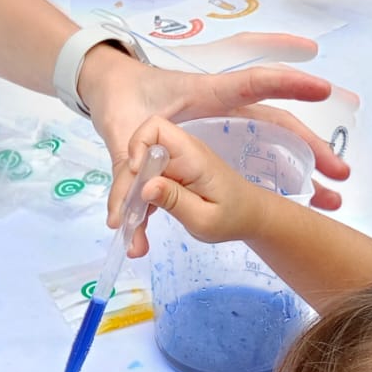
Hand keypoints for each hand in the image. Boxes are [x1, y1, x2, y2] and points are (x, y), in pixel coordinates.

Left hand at [78, 47, 346, 247]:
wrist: (111, 89)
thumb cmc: (122, 103)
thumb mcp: (119, 140)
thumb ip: (123, 180)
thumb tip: (122, 226)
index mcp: (204, 95)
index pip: (251, 83)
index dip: (286, 83)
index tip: (322, 89)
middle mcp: (224, 109)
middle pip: (276, 124)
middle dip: (310, 146)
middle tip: (340, 174)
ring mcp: (226, 124)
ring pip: (274, 142)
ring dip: (304, 167)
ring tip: (333, 194)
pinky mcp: (221, 140)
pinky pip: (257, 155)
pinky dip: (281, 174)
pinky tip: (304, 194)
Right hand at [113, 120, 279, 247]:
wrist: (250, 218)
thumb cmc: (233, 217)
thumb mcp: (204, 218)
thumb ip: (174, 201)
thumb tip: (143, 186)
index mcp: (191, 155)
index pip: (154, 128)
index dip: (137, 145)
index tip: (134, 176)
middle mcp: (178, 155)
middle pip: (137, 160)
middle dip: (124, 192)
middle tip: (121, 225)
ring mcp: (172, 166)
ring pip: (136, 179)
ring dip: (129, 208)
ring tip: (132, 243)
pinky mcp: (168, 179)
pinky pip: (144, 189)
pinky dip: (138, 212)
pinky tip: (138, 238)